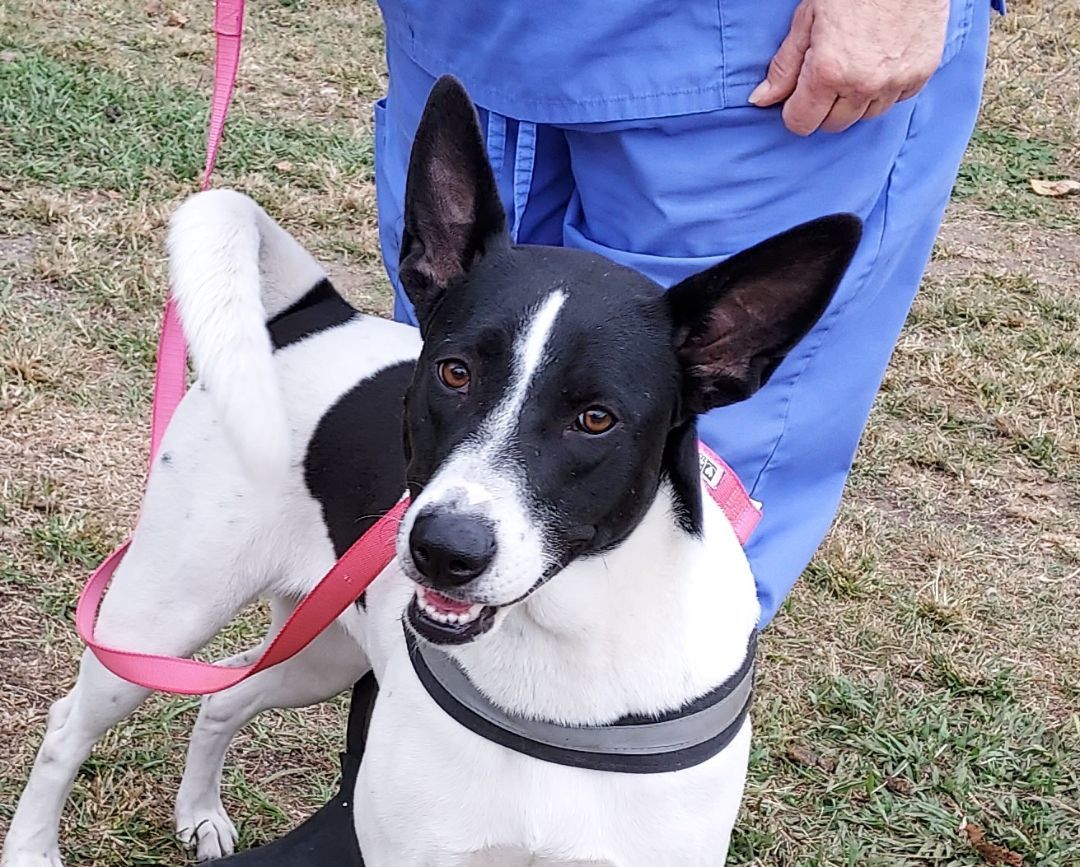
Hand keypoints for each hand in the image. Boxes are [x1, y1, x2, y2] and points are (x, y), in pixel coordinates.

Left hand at [749, 0, 949, 134]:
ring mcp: (895, 82)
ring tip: (855, 64)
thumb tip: (761, 100)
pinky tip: (879, 61)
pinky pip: (895, 100)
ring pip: (865, 116)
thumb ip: (785, 66)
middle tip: (827, 74)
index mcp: (828, 72)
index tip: (799, 93)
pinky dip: (885, 89)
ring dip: (855, 100)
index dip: (794, 110)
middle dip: (823, 107)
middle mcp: (862, 85)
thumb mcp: (808, 18)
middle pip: (833, 125)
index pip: (801, 123)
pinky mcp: (921, 74)